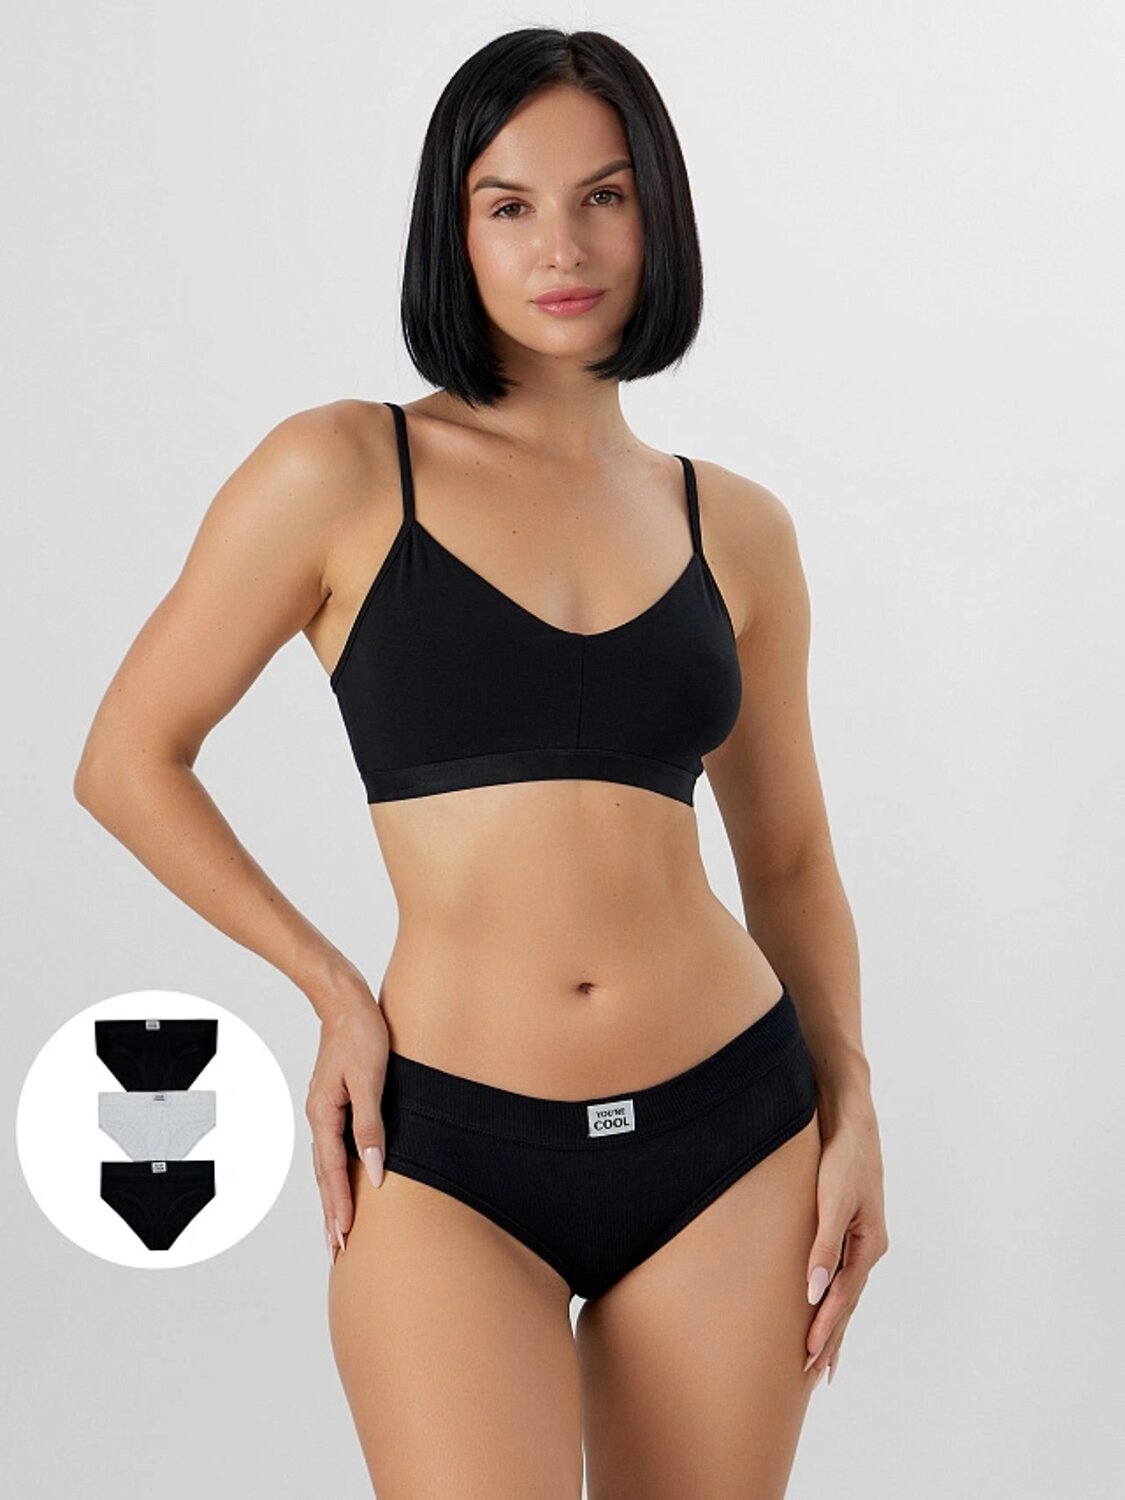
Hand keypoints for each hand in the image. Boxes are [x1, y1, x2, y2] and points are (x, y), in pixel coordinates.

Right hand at [306, 983, 389, 1264]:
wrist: (344, 1000)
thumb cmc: (360, 1034)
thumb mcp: (371, 1079)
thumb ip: (371, 1125)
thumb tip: (376, 1168)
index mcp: (324, 1114)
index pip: (334, 1172)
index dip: (341, 1206)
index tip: (344, 1238)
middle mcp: (319, 1117)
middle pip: (325, 1175)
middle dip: (331, 1213)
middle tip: (337, 1250)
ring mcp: (324, 1110)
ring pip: (328, 1164)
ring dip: (333, 1197)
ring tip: (339, 1227)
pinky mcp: (334, 1103)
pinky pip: (334, 1148)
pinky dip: (337, 1172)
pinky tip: (346, 1181)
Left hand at [802, 1102, 888, 1384]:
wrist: (852, 1119)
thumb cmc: (842, 1157)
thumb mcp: (831, 1200)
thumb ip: (823, 1246)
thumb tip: (814, 1291)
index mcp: (869, 1244)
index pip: (844, 1297)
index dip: (827, 1328)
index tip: (811, 1357)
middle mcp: (868, 1246)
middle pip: (848, 1301)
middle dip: (833, 1337)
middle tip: (816, 1375)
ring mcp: (860, 1238)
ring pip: (845, 1290)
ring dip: (834, 1323)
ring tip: (823, 1358)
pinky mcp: (848, 1227)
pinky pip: (841, 1272)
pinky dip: (832, 1296)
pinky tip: (824, 1305)